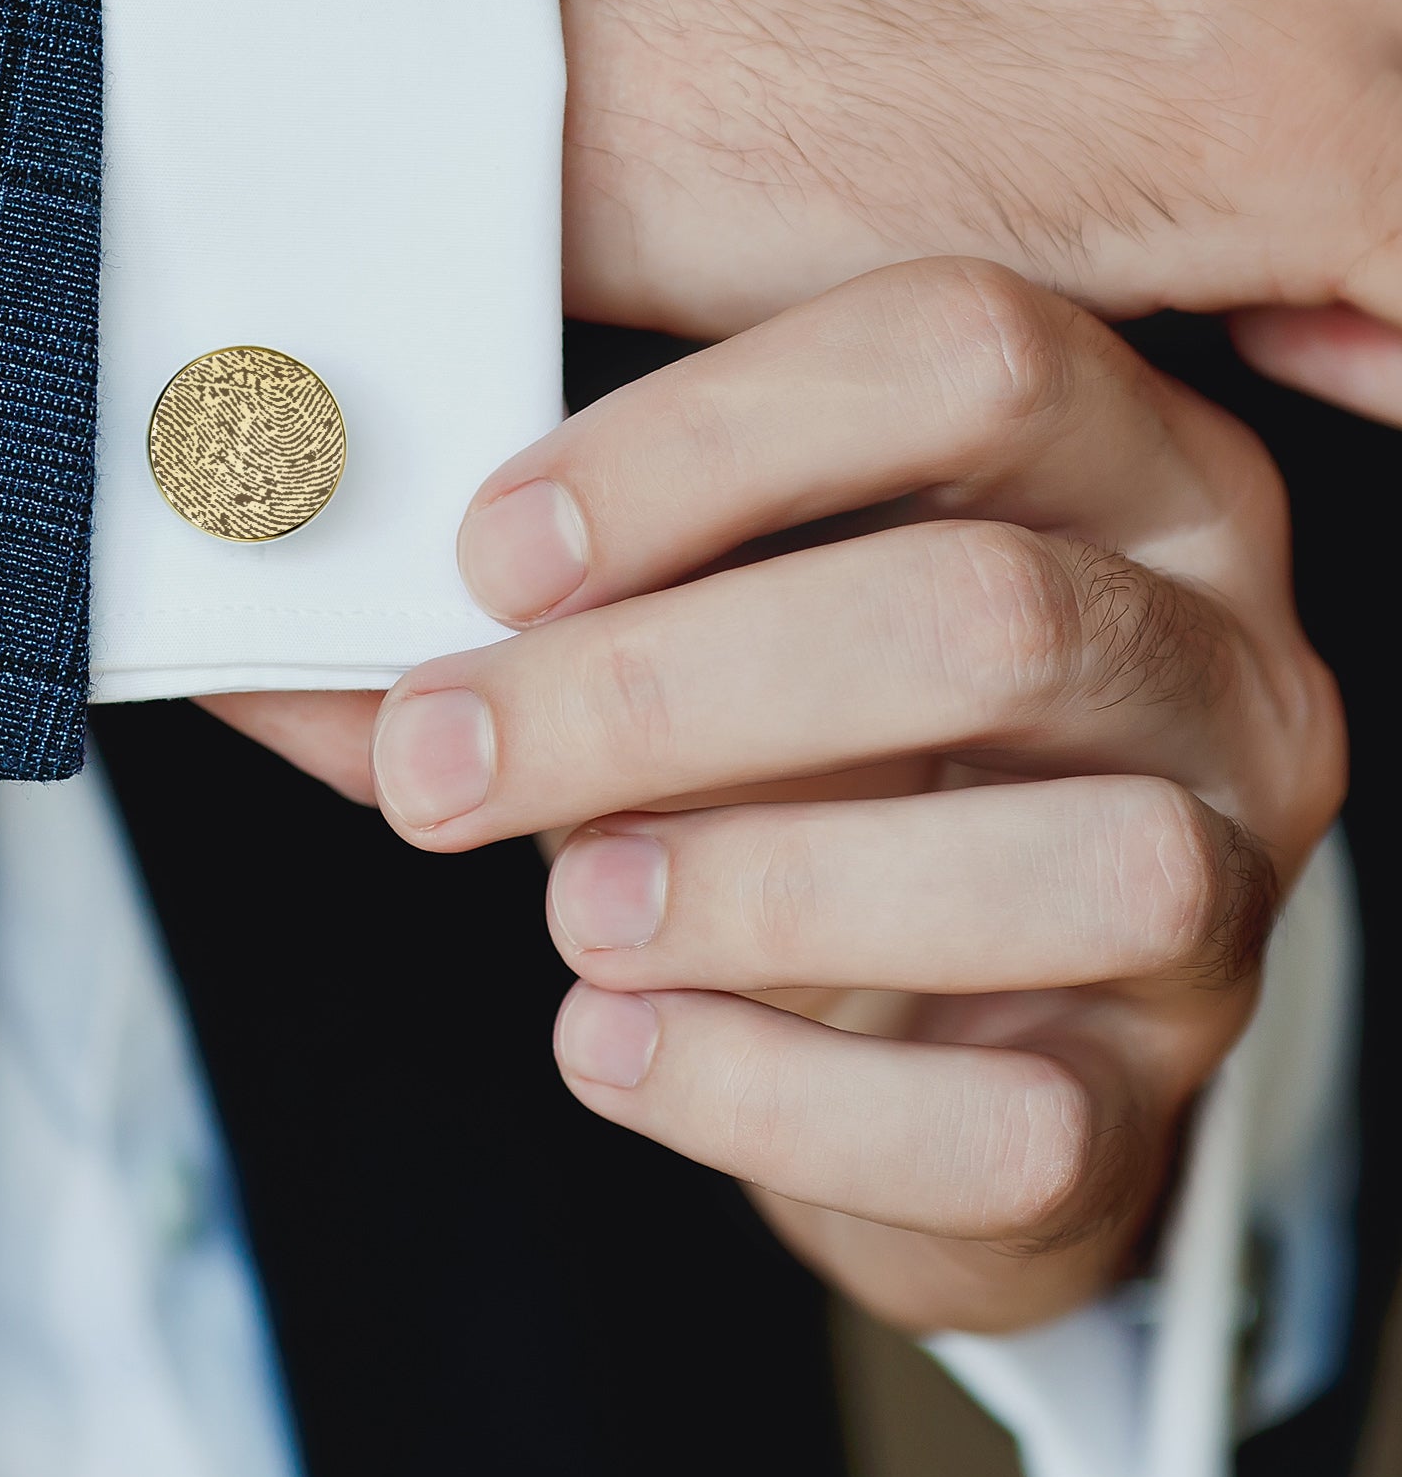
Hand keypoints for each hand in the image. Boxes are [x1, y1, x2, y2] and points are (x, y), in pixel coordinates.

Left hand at [362, 259, 1341, 1331]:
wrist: (923, 1026)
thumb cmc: (790, 770)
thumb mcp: (674, 645)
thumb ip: (502, 624)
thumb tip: (256, 621)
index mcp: (1104, 464)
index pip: (964, 354)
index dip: (707, 443)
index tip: (494, 554)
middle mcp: (1214, 653)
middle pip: (981, 614)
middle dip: (659, 693)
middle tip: (447, 764)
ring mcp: (1219, 886)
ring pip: (1069, 867)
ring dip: (758, 885)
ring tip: (574, 909)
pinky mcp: (1153, 1100)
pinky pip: (1011, 1122)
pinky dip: (770, 1094)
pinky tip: (619, 1042)